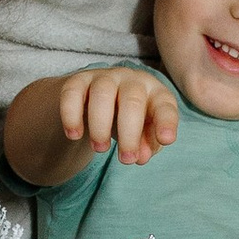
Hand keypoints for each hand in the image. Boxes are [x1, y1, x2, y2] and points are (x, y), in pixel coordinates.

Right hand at [62, 66, 179, 162]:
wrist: (97, 99)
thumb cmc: (130, 120)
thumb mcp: (144, 134)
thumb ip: (147, 145)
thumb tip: (140, 157)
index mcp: (155, 93)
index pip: (164, 106)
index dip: (167, 122)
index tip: (166, 140)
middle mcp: (132, 80)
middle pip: (132, 101)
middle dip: (129, 133)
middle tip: (126, 160)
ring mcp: (105, 77)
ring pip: (102, 94)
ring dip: (100, 125)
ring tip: (100, 149)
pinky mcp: (79, 80)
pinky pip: (72, 93)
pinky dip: (71, 115)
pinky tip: (74, 135)